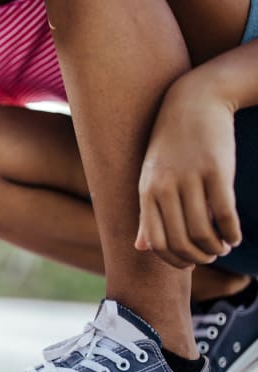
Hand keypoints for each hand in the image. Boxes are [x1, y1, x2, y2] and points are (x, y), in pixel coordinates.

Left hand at [136, 77, 240, 267]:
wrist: (193, 103)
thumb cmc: (171, 146)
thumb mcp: (151, 178)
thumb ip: (147, 213)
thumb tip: (141, 248)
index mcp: (146, 192)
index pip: (156, 242)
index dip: (174, 260)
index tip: (189, 264)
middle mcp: (164, 187)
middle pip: (180, 241)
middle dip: (199, 257)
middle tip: (211, 257)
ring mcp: (190, 178)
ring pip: (203, 232)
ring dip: (216, 247)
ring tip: (223, 247)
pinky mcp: (216, 170)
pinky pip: (225, 213)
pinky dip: (231, 233)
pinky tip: (235, 237)